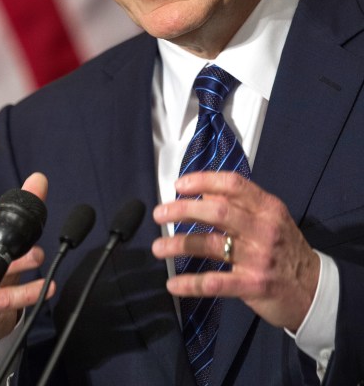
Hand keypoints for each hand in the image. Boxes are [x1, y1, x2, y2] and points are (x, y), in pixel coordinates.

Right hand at [0, 173, 52, 346]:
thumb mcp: (1, 234)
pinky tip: (46, 287)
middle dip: (8, 237)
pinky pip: (4, 298)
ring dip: (19, 263)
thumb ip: (20, 207)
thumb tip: (39, 179)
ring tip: (39, 257)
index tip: (16, 212)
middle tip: (34, 241)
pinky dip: (27, 293)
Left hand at [151, 171, 319, 330]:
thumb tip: (202, 193)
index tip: (178, 186)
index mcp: (267, 208)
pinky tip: (172, 284)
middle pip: (218, 212)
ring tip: (157, 248)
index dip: (202, 181)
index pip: (233, 185)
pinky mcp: (254, 285)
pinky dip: (191, 283)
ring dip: (178, 244)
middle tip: (159, 214)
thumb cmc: (284, 249)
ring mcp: (259, 258)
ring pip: (211, 245)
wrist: (314, 290)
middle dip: (183, 210)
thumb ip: (239, 205)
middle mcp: (264, 229)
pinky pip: (215, 282)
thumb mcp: (270, 220)